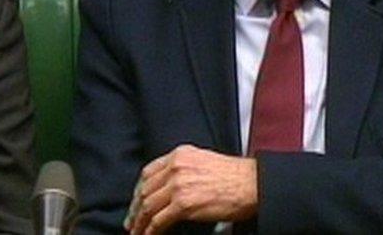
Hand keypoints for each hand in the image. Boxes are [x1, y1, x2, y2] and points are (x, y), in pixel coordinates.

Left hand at [125, 145, 257, 234]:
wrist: (252, 184)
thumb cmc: (234, 176)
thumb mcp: (203, 161)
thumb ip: (184, 169)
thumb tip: (170, 186)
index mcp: (179, 155)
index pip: (148, 172)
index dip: (138, 189)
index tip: (135, 201)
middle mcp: (175, 167)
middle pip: (145, 189)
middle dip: (135, 208)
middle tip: (130, 221)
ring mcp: (178, 185)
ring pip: (148, 206)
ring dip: (139, 222)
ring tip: (136, 231)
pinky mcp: (183, 204)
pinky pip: (159, 220)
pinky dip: (150, 231)